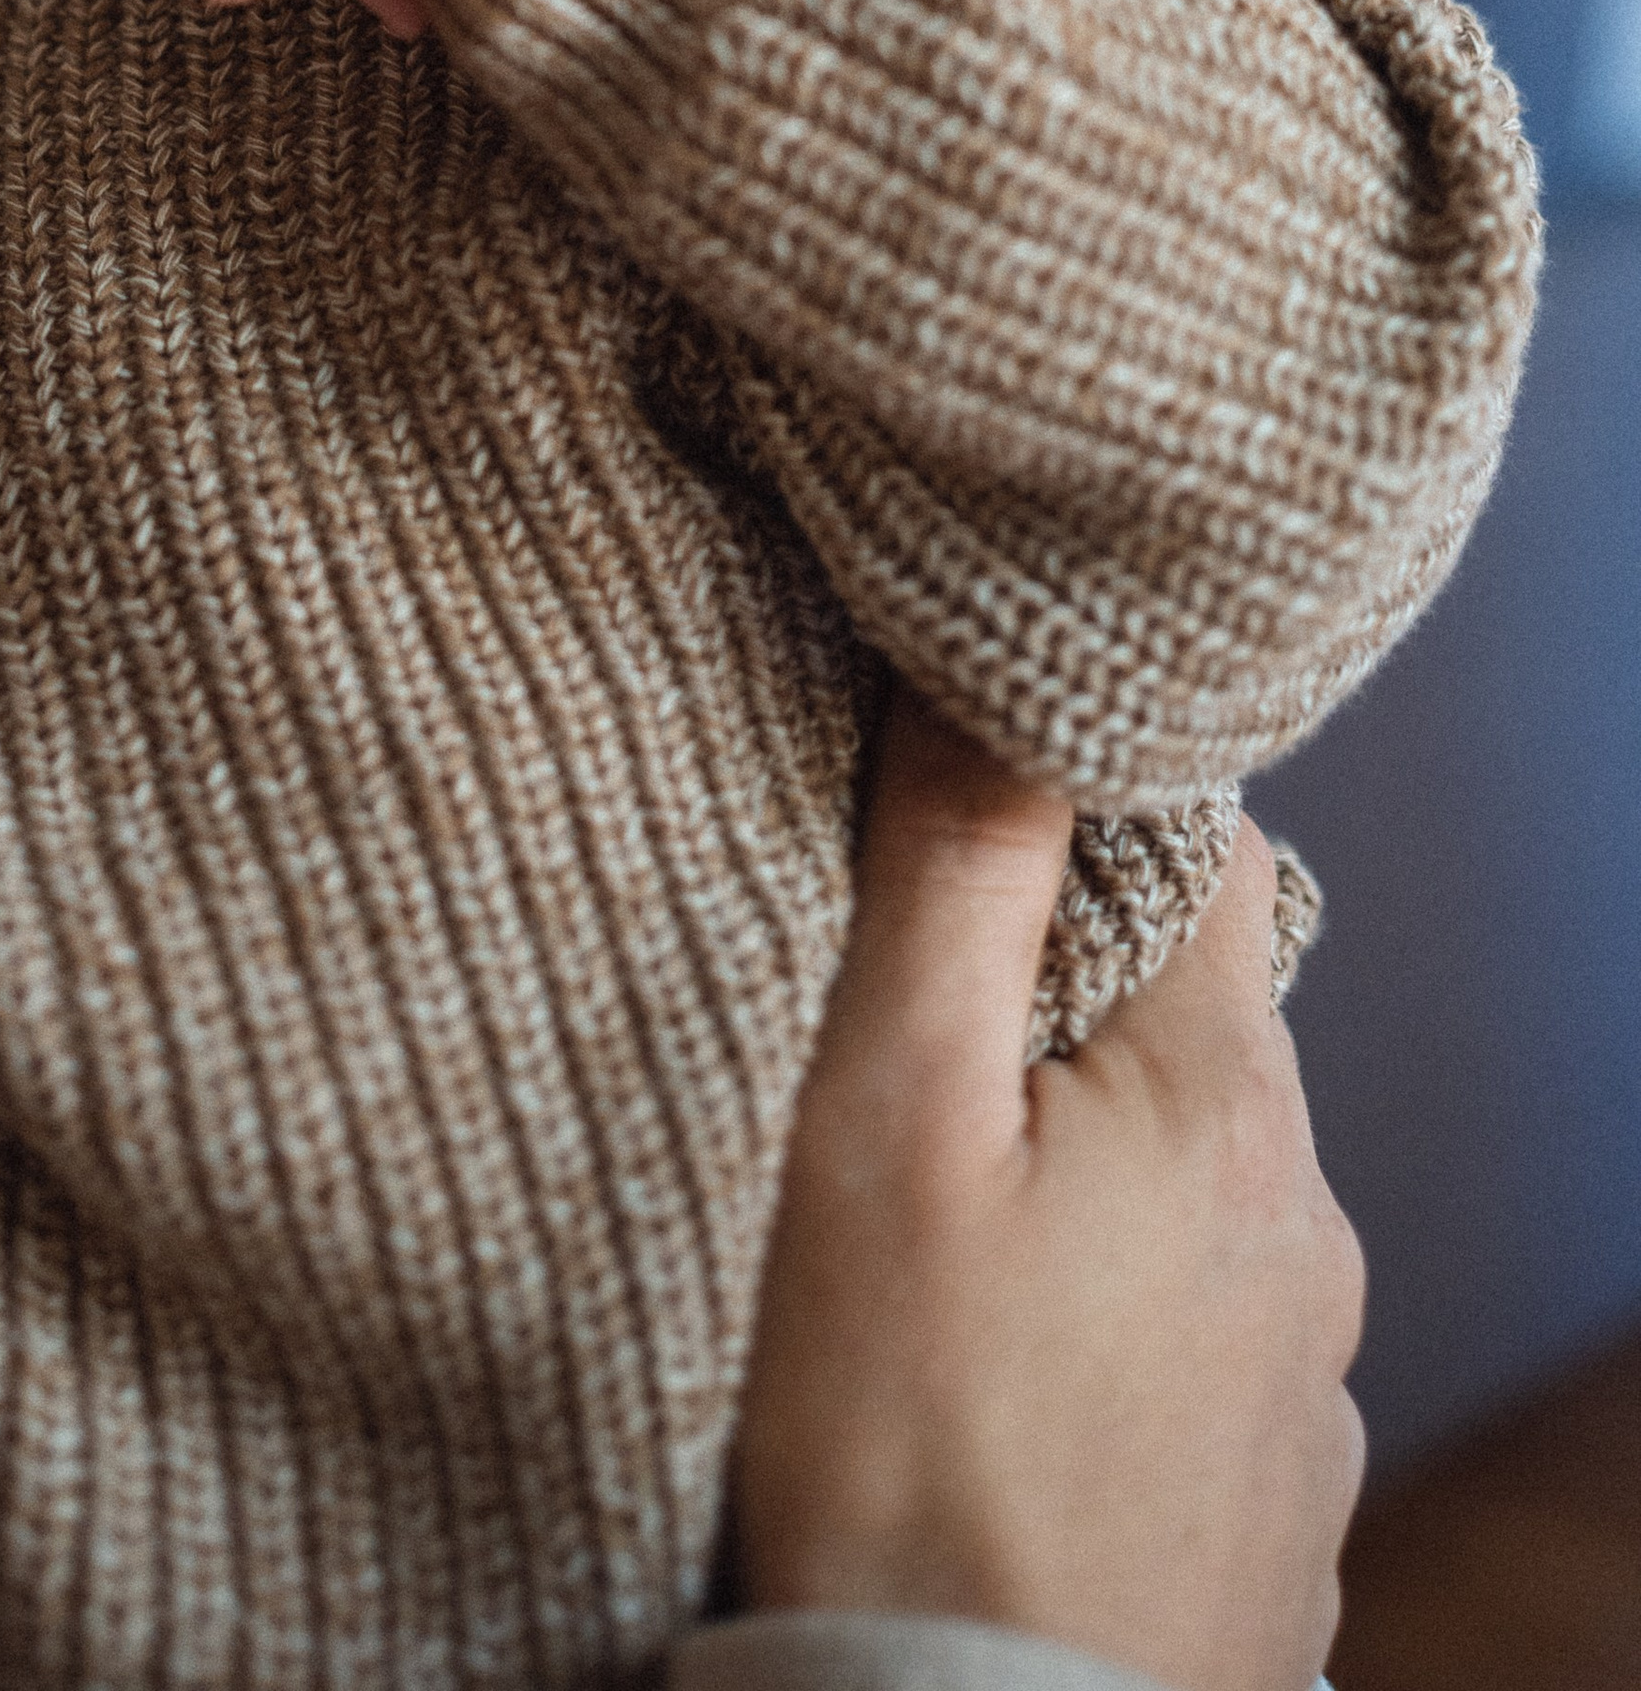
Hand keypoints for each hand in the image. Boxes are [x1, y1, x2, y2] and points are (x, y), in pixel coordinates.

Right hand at [729, 694, 1362, 1690]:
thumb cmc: (896, 1444)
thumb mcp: (876, 1118)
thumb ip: (949, 878)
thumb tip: (994, 677)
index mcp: (1227, 1103)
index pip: (1204, 847)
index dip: (1082, 815)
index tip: (963, 856)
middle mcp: (1310, 1229)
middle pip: (1201, 1022)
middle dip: (1073, 1010)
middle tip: (920, 1070)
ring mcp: (1311, 1386)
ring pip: (1202, 1190)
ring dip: (1098, 1178)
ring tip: (951, 1246)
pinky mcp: (1282, 1510)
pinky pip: (1204, 1344)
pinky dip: (1117, 1326)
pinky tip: (1009, 1382)